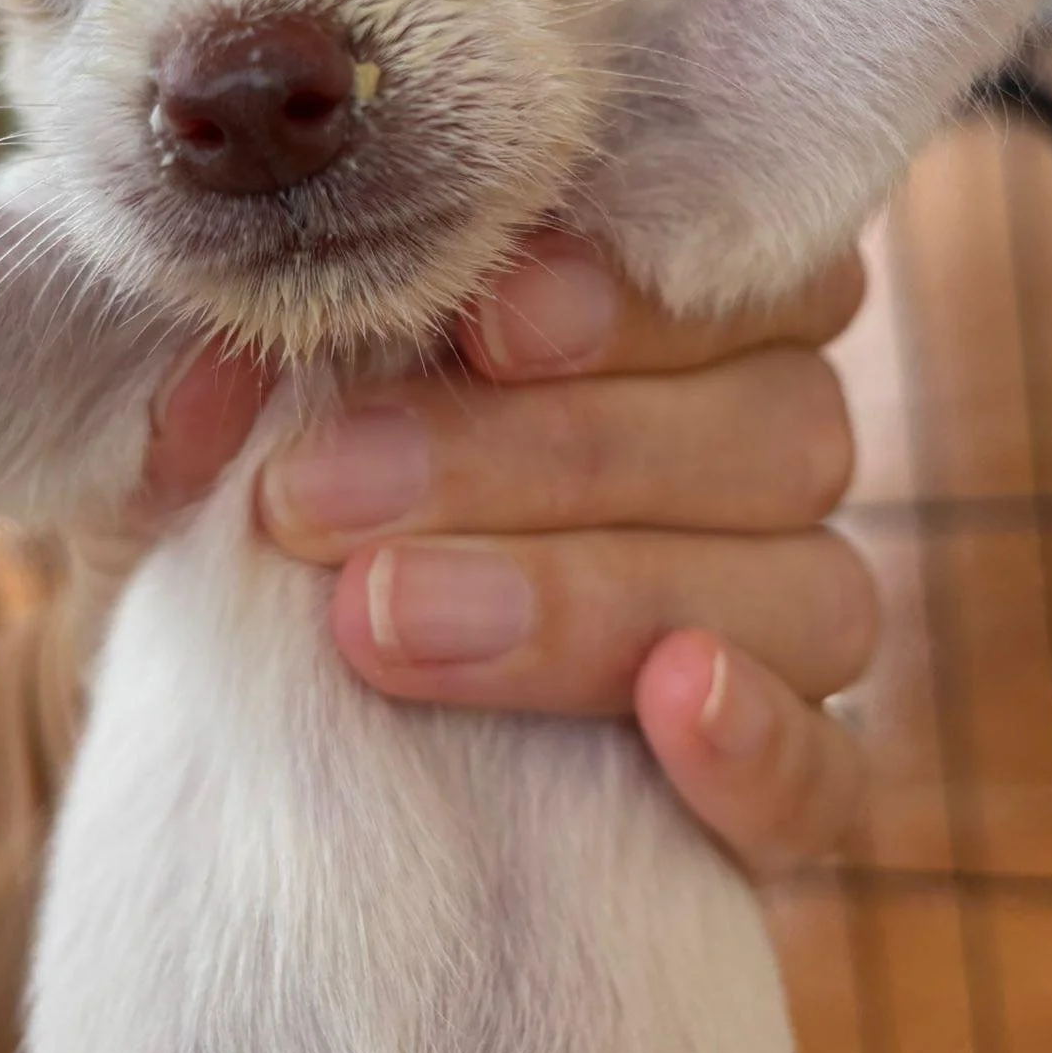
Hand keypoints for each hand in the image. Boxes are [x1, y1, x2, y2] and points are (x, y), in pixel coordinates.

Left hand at [57, 242, 873, 877]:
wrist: (253, 709)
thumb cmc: (273, 507)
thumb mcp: (229, 428)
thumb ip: (237, 379)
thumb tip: (219, 384)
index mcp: (674, 321)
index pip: (734, 267)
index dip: (629, 292)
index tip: (484, 324)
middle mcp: (764, 451)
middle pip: (767, 425)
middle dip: (542, 457)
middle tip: (330, 497)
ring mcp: (789, 623)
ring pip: (806, 586)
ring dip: (593, 598)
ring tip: (387, 620)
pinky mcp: (783, 785)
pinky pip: (832, 774)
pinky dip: (764, 743)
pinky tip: (672, 712)